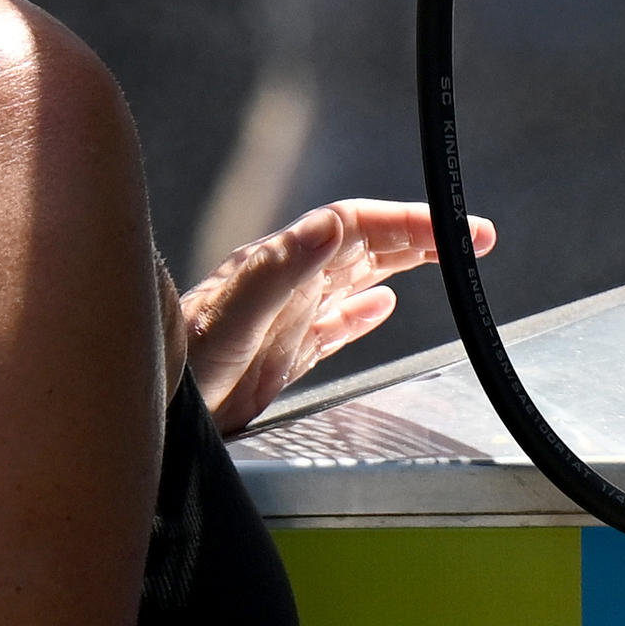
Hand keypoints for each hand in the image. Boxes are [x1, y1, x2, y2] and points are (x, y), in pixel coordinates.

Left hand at [182, 198, 481, 433]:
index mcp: (285, 265)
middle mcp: (289, 285)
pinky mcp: (280, 357)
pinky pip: (334, 328)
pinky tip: (381, 310)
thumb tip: (333, 225)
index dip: (409, 222)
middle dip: (420, 236)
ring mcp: (286, 320)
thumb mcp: (236, 311)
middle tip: (475, 237)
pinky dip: (363, 315)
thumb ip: (283, 268)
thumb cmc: (181, 357)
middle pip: (366, 246)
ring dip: (402, 264)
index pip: (358, 226)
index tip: (457, 228)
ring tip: (446, 256)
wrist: (149, 403)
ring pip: (357, 280)